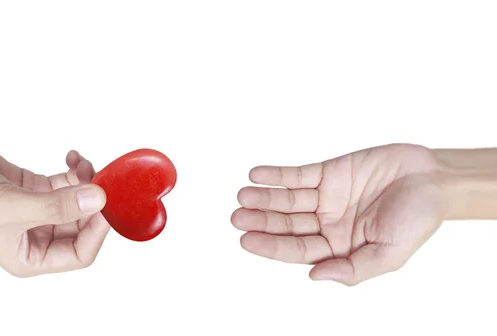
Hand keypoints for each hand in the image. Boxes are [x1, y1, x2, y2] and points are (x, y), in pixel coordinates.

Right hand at [0, 142, 109, 276]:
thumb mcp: (13, 207)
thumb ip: (57, 206)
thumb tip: (98, 200)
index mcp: (31, 257)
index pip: (80, 253)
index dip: (98, 231)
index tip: (106, 204)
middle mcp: (37, 238)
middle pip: (83, 226)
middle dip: (94, 203)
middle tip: (102, 180)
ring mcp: (38, 212)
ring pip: (78, 201)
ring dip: (86, 182)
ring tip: (81, 165)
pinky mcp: (35, 190)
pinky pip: (66, 184)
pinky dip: (75, 171)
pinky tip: (72, 158)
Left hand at [231, 144, 444, 285]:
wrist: (434, 180)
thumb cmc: (417, 219)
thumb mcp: (390, 254)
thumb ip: (353, 269)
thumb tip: (314, 276)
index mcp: (338, 248)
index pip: (297, 250)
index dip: (271, 246)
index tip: (246, 240)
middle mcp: (327, 224)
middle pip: (286, 225)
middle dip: (261, 221)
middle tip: (238, 217)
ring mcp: (327, 198)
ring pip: (288, 200)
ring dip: (264, 198)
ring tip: (243, 195)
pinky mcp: (329, 173)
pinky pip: (298, 175)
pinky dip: (277, 175)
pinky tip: (258, 174)